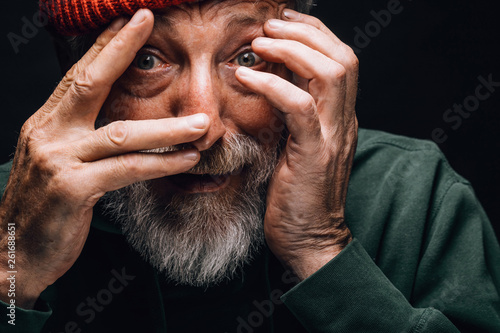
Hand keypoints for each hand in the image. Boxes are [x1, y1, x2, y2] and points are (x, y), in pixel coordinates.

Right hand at [0, 9, 208, 307]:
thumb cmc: (46, 206)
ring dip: (167, 127)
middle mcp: (48, 134)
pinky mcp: (73, 189)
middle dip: (120, 49)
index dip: (104, 45)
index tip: (129, 20)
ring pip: (121, 133)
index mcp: (46, 123)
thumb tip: (121, 122)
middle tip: (148, 22)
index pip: (77, 75)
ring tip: (200, 123)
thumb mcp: (59, 161)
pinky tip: (186, 159)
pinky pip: (127, 170)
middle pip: (89, 83)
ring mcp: (58, 160)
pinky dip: (161, 163)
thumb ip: (83, 137)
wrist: (14, 253)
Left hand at [236, 9, 357, 279]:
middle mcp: (343, 122)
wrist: (311, 239)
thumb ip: (297, 117)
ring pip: (328, 74)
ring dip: (292, 50)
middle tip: (272, 24)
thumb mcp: (301, 147)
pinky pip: (298, 107)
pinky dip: (271, 85)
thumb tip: (274, 87)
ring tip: (260, 42)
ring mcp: (331, 137)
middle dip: (307, 32)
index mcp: (341, 118)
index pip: (343, 60)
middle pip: (342, 57)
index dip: (317, 33)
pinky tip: (245, 76)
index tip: (286, 22)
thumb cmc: (299, 195)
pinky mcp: (313, 154)